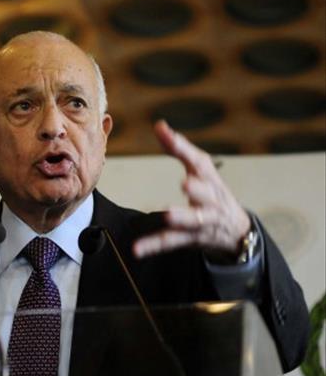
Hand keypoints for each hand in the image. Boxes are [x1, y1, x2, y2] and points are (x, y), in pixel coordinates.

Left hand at [133, 120, 250, 259]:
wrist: (237, 231)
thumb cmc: (214, 193)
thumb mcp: (201, 170)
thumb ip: (179, 149)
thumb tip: (160, 126)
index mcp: (210, 180)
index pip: (200, 162)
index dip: (183, 148)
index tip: (166, 133)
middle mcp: (210, 200)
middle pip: (206, 194)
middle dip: (197, 189)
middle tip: (186, 183)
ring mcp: (202, 221)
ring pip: (193, 220)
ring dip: (181, 217)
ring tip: (168, 215)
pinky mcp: (191, 238)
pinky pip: (171, 242)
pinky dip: (153, 246)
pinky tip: (137, 249)